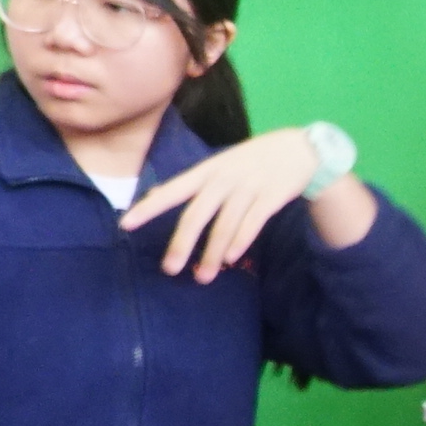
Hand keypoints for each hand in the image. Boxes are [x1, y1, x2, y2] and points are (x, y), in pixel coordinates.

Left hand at [118, 126, 318, 279]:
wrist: (300, 149)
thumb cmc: (253, 160)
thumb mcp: (220, 164)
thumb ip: (192, 181)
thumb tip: (155, 194)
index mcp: (207, 170)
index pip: (172, 190)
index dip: (149, 208)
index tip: (126, 225)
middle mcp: (223, 178)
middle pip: (197, 214)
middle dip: (181, 243)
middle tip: (169, 269)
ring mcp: (248, 187)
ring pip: (224, 225)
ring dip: (212, 253)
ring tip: (203, 277)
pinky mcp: (271, 196)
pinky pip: (253, 223)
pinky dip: (241, 241)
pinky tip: (232, 258)